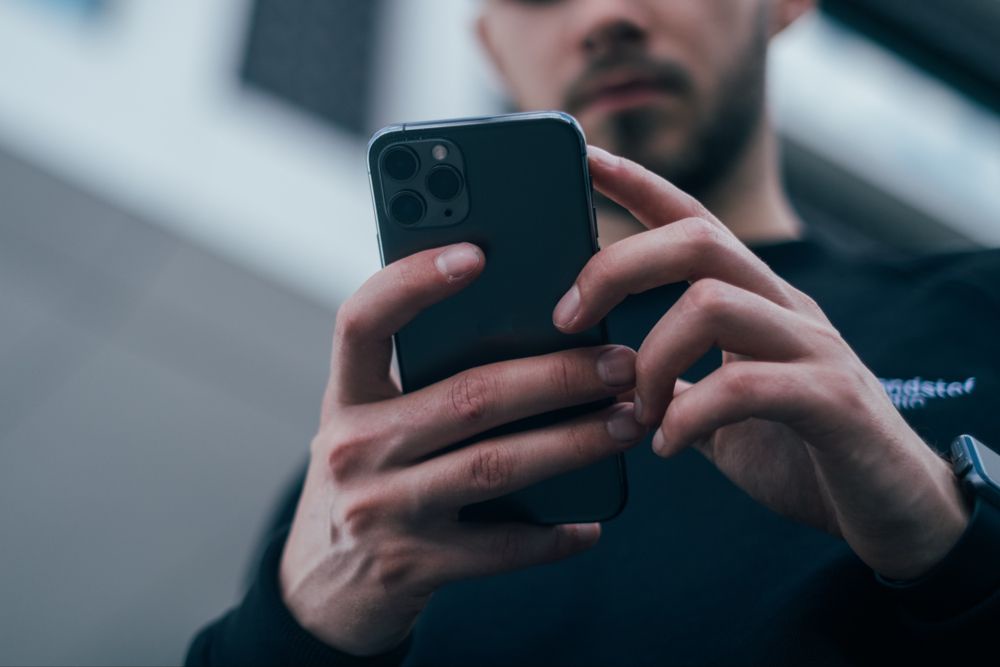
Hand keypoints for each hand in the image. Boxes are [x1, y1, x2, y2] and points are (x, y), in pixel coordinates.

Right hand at [280, 242, 644, 655]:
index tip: (476, 253)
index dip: (413, 282)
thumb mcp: (370, 424)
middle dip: (555, 375)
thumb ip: (419, 383)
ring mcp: (381, 510)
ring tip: (627, 422)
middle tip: (619, 363)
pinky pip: (499, 548)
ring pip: (495, 464)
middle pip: (467, 395)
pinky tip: (589, 523)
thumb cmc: (365, 481)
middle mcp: (355, 448)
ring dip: (572, 443)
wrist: (320, 591)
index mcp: (345, 397)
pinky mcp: (412, 566)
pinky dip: (551, 536)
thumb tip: (532, 335)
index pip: (363, 321)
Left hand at [553, 145, 969, 579]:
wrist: (896, 511)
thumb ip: (677, 386)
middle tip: (565, 318)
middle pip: (697, 240)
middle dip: (617, 267)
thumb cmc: (805, 456)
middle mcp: (786, 309)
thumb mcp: (723, 413)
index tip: (585, 158)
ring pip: (713, 302)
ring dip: (651, 359)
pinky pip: (745, 386)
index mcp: (757, 303)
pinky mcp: (834, 401)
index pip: (695, 221)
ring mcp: (814, 349)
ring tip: (635, 412)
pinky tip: (668, 446)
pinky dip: (689, 416)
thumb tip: (611, 376)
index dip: (639, 186)